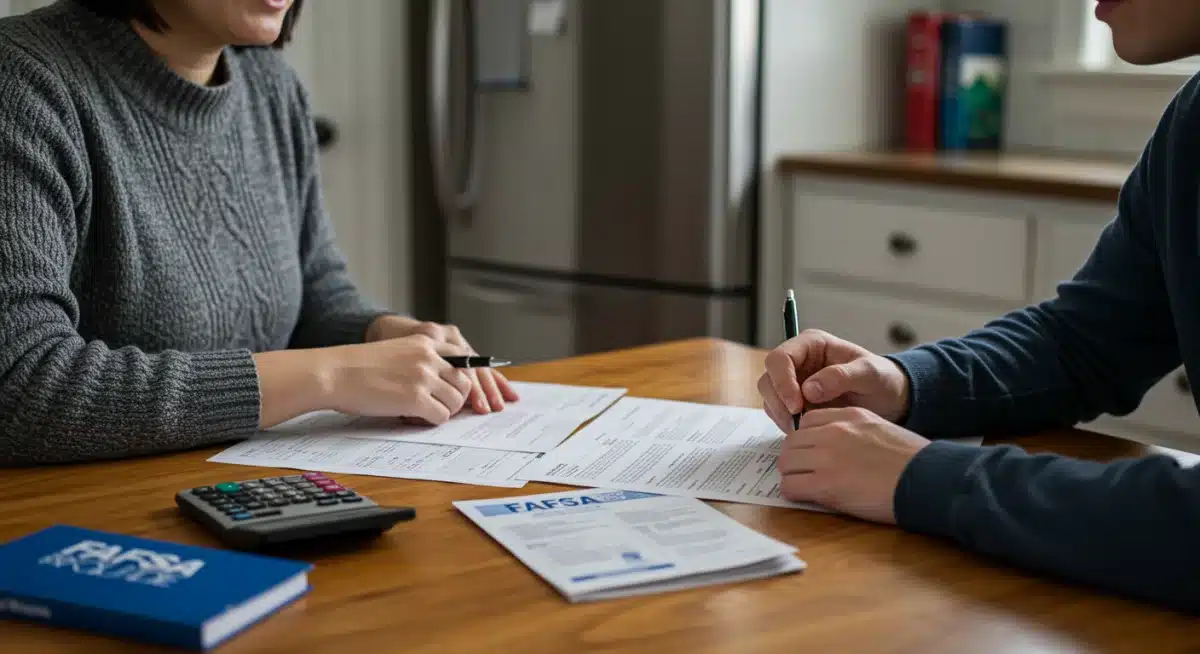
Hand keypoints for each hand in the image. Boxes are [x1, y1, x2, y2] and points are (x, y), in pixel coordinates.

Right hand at [325, 334, 474, 424]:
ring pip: (456, 401)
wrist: (334, 373)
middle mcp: (429, 357)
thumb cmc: (358, 366)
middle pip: (465, 382)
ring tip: (425, 413)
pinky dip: (431, 422)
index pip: (463, 358)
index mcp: (425, 342)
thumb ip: (420, 359)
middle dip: (455, 397)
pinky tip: (414, 419)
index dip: (460, 377)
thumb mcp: (397, 350)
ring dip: (445, 411)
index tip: (452, 389)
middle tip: (438, 405)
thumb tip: (442, 380)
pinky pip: (441, 416)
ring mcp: (423, 377)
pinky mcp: (415, 399)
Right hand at [758, 329, 909, 432]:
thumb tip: (809, 389)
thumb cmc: (882, 380)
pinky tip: (805, 431)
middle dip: (779, 401)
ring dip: (781, 415)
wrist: (890, 399)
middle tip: (797, 422)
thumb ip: (841, 377)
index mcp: (812, 345)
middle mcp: (798, 361)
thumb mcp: (870, 374)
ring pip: (770, 397)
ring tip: (803, 429)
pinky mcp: (794, 401)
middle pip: (769, 378)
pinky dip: (786, 423)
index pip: (780, 358)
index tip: (797, 405)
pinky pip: (778, 412)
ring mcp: (793, 381)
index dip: (782, 381)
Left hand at [778, 407, 930, 523]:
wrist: (926, 479)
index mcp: (849, 416)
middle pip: (791, 441)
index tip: (811, 452)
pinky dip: (794, 493)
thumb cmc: (912, 460)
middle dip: (795, 458)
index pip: (807, 421)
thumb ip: (854, 430)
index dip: (806, 439)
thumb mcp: (881, 428)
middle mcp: (833, 432)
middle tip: (805, 472)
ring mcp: (826, 457)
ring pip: (786, 463)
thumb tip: (835, 446)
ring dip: (792, 475)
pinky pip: (790, 486)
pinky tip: (808, 497)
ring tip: (806, 486)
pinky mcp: (825, 485)